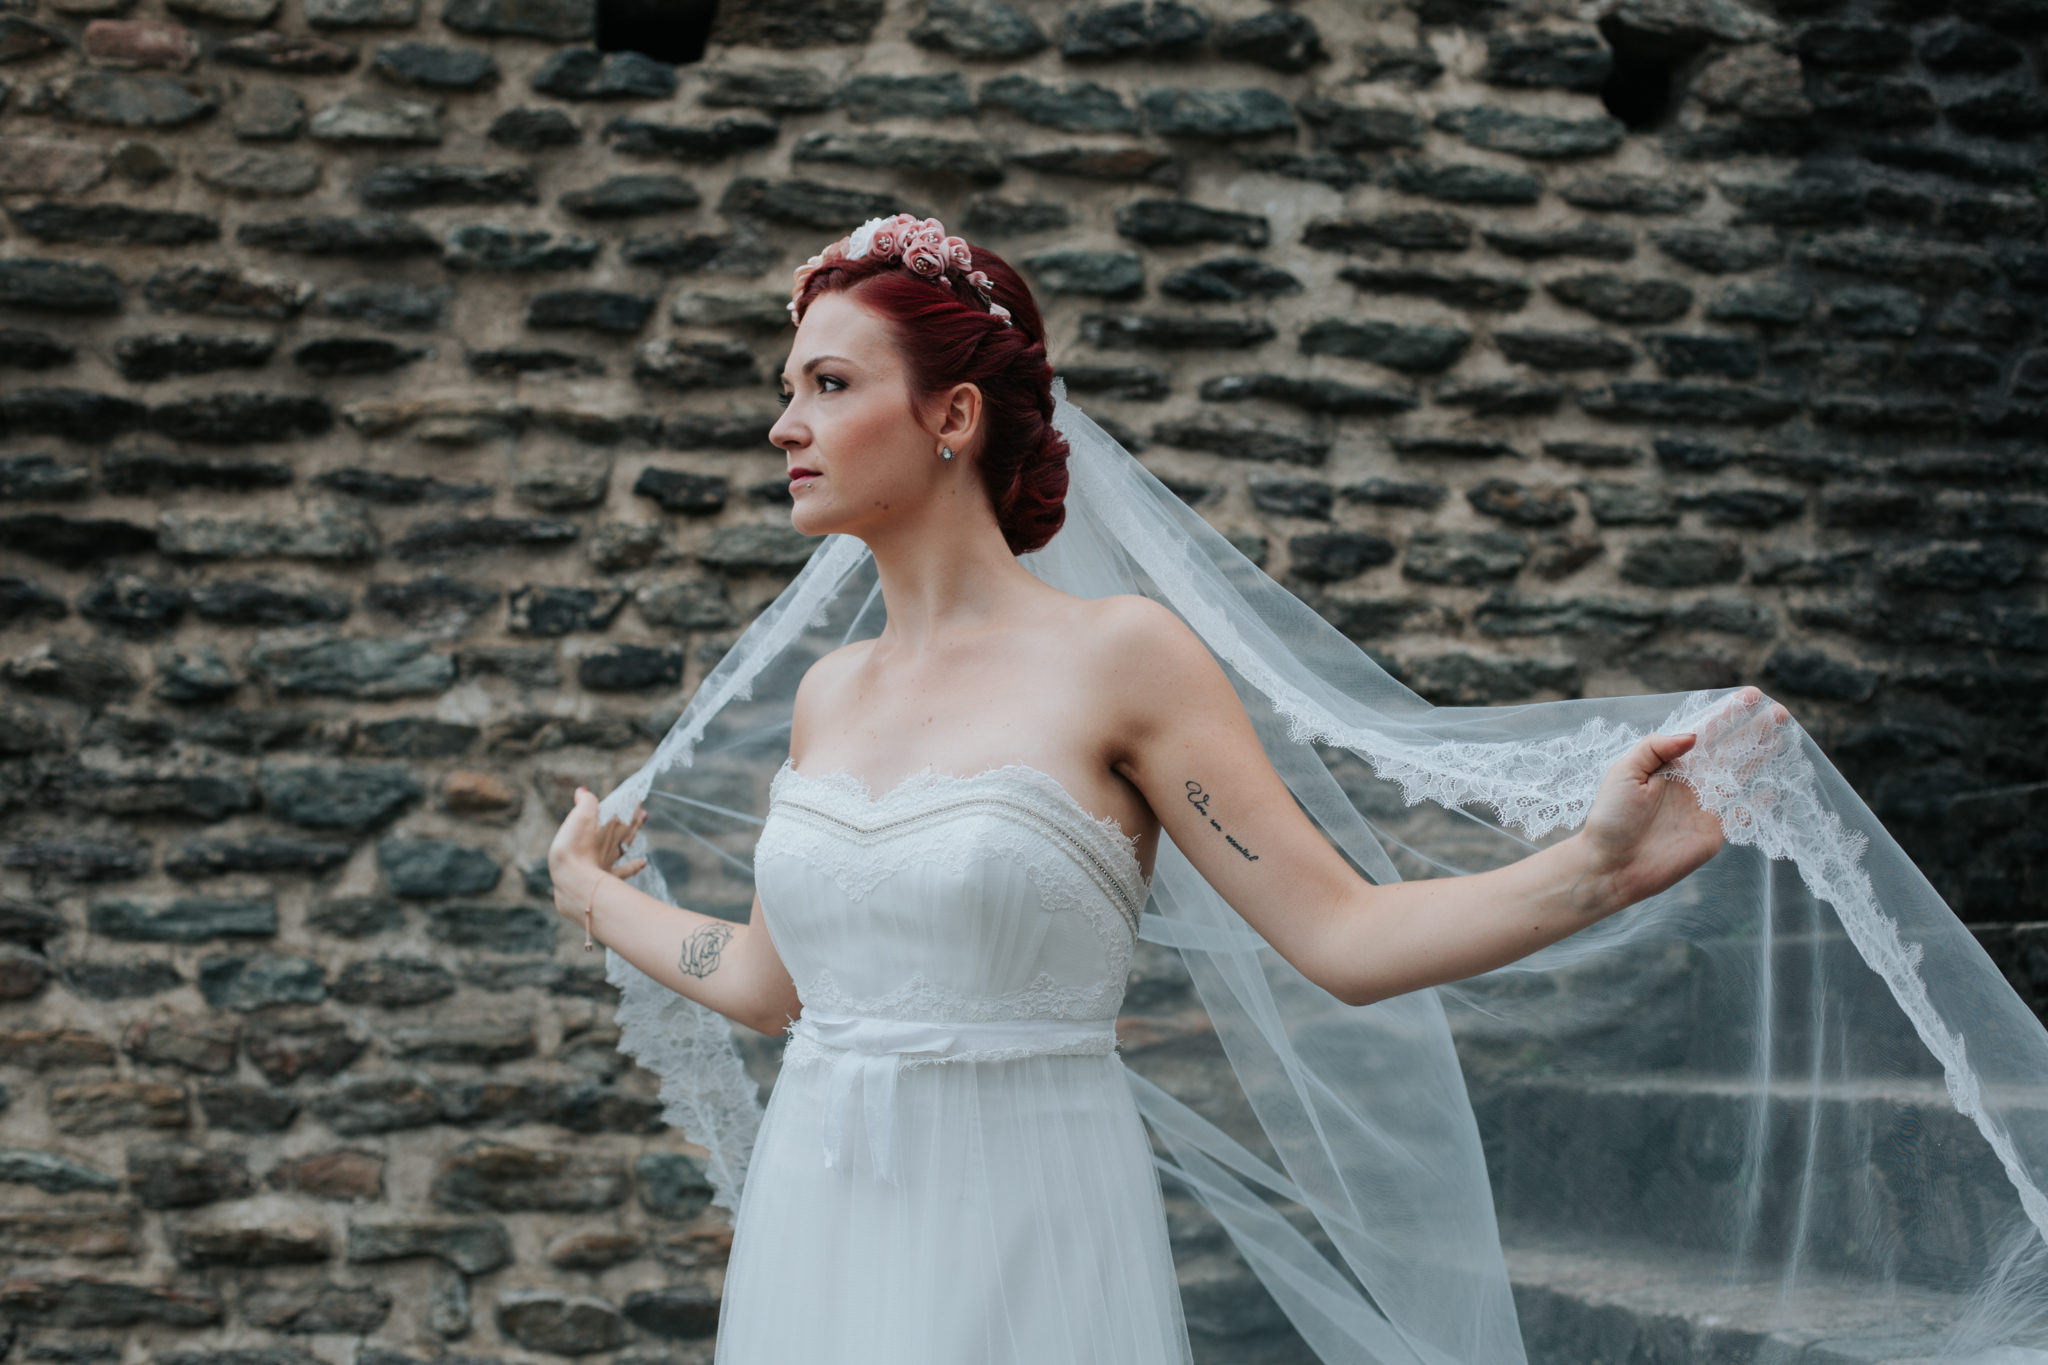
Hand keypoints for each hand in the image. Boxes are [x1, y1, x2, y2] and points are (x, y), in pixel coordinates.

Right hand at [547, 787, 647, 920]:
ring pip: (627, 843)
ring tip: (643, 820)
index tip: (636, 794)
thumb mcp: (580, 817)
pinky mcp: (605, 877)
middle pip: (627, 826)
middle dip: (634, 816)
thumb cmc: (576, 849)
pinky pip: (624, 871)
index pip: (623, 810)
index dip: (629, 801)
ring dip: (635, 832)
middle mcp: (613, 842)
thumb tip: (584, 790)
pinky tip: (643, 863)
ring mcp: (611, 860)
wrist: (576, 883)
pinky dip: (634, 866)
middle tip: (642, 809)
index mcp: (608, 826)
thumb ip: (585, 802)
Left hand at [1573, 686, 1792, 916]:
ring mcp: (1704, 806)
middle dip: (1753, 730)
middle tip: (1778, 712)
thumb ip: (1655, 748)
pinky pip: (1740, 813)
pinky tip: (1774, 788)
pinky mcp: (1713, 831)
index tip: (1751, 696)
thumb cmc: (1611, 818)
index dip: (1727, 714)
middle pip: (1728, 750)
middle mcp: (1690, 781)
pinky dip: (1757, 802)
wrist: (1612, 866)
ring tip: (1781, 736)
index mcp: (1669, 764)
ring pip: (1739, 775)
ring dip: (1760, 756)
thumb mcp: (1624, 773)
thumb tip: (1693, 735)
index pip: (1704, 732)